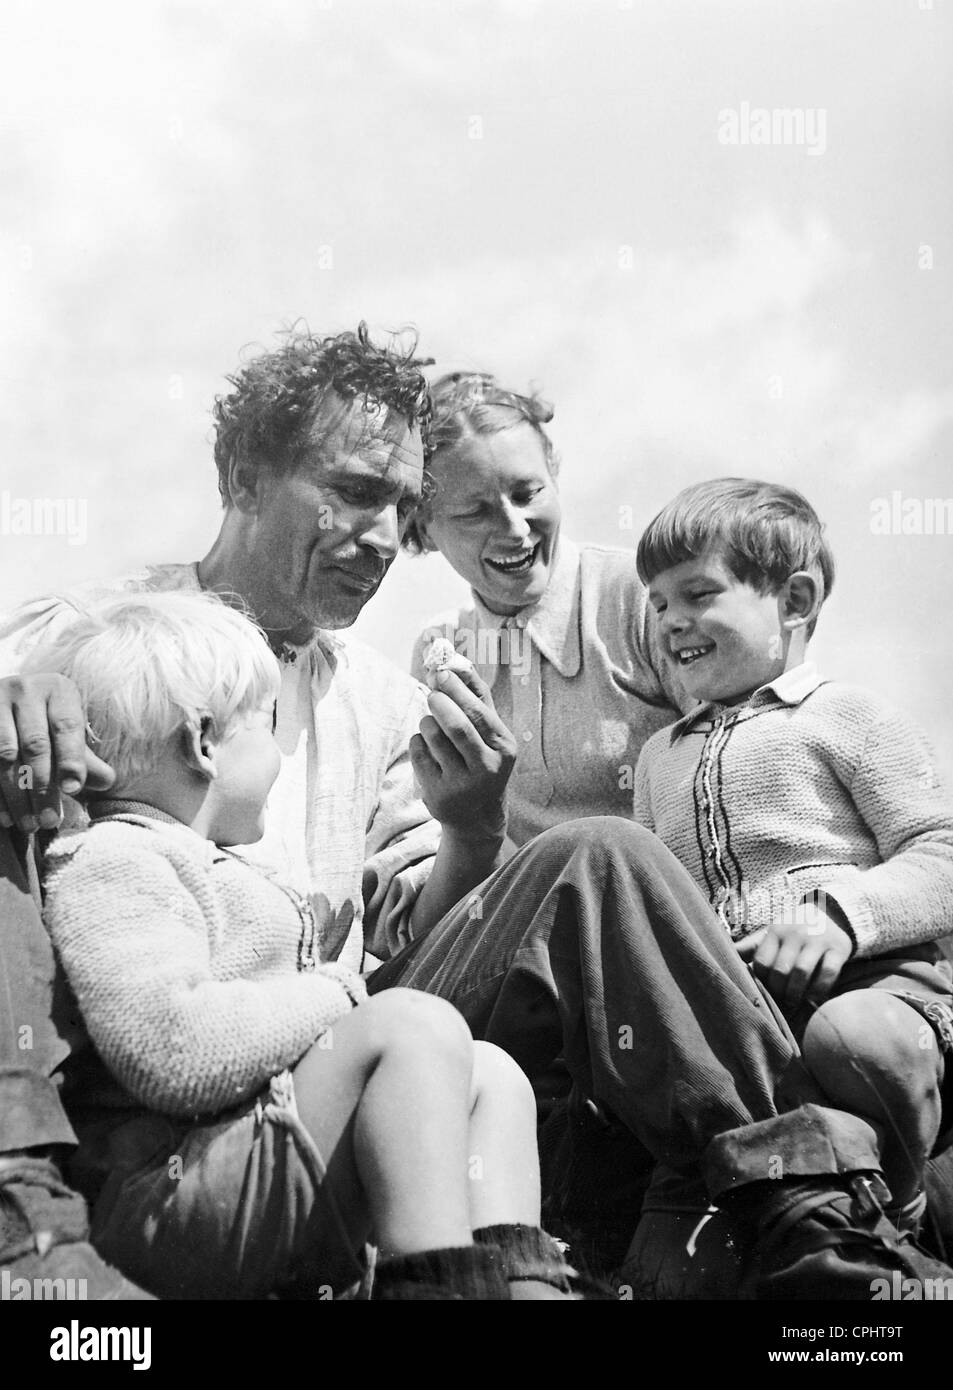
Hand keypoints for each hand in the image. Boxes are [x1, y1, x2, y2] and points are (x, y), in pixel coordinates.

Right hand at [0, 673, 114, 830]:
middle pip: (35, 745)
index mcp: (58, 689)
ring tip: (30, 825)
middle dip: (43, 788)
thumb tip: (107, 781)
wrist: (11, 705)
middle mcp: (25, 690)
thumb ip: (85, 760)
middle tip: (50, 821)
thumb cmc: (48, 722)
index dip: (70, 760)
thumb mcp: (69, 733)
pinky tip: (5, 817)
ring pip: (5, 756)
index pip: (66, 727)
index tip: (73, 790)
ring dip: (17, 796)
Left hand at [410, 664, 515, 839]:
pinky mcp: (438, 794)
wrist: (477, 816)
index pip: (478, 712)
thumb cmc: (482, 761)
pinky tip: (427, 747)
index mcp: (505, 747)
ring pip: (433, 736)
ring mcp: (462, 784)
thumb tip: (456, 660)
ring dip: (427, 722)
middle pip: (457, 726)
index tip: (440, 670)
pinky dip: (418, 741)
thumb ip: (477, 698)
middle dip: (440, 701)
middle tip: (432, 689)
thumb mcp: (490, 733)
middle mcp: (488, 768)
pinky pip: (419, 753)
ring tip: (432, 725)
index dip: (456, 688)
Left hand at [737, 901, 853, 1010]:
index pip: (762, 961)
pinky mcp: (838, 949)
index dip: (762, 980)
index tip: (765, 989)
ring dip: (796, 993)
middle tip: (780, 1001)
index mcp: (775, 931)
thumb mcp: (771, 934)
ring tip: (793, 1001)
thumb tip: (723, 955)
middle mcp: (795, 933)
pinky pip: (827, 974)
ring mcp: (818, 940)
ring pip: (801, 972)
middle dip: (778, 990)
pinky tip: (812, 997)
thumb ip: (750, 947)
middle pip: (780, 969)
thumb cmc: (792, 931)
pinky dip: (819, 989)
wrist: (829, 913)